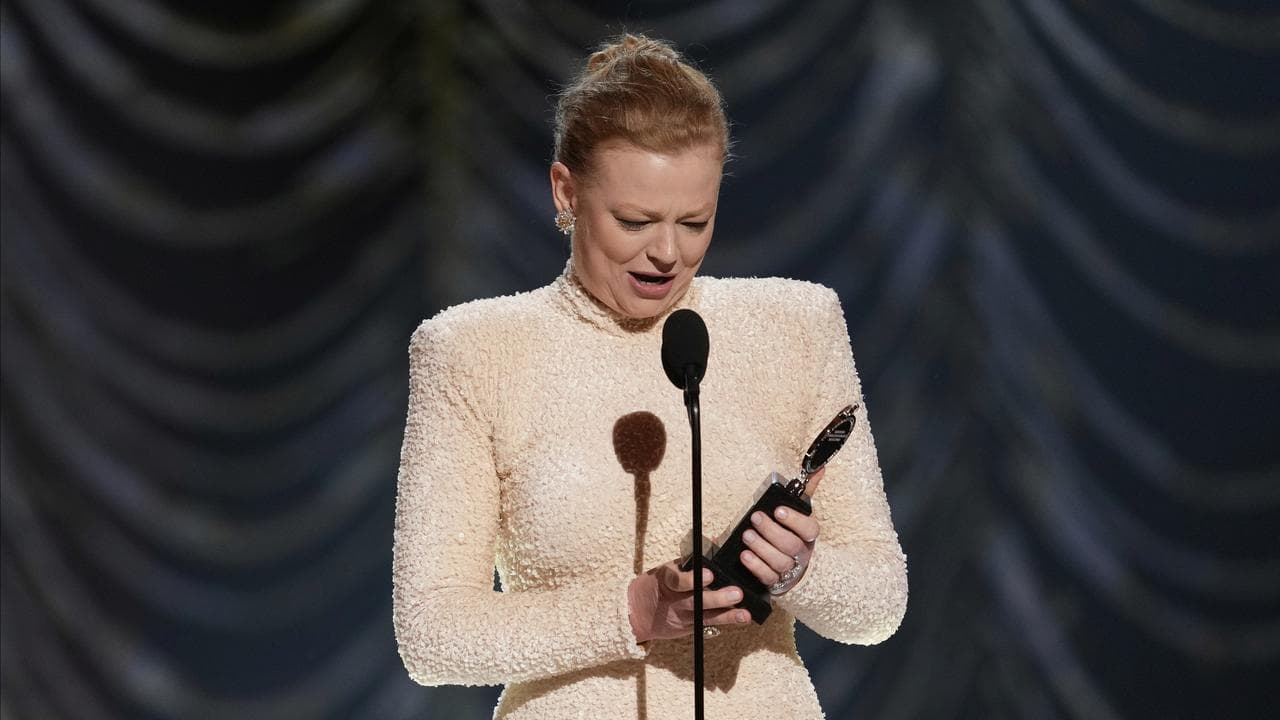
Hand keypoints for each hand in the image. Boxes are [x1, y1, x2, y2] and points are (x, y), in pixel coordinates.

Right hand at [627, 561, 751, 642]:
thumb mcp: (669, 568)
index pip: (676, 580)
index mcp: (666, 581)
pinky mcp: (689, 628)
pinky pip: (709, 625)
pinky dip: (726, 621)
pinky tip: (742, 618)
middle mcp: (674, 600)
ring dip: (727, 615)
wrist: (637, 612)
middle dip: (717, 598)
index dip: (692, 579)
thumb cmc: (659, 584)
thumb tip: (716, 540)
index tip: (710, 574)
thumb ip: (692, 559)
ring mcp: (682, 616)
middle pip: (696, 601)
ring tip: (744, 613)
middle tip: (736, 593)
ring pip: (705, 616)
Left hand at [739, 468, 823, 592]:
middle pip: (791, 545)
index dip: (795, 520)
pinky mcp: (776, 581)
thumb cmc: (793, 534)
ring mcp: (790, 569)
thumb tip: (819, 468)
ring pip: (780, 562)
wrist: (793, 567)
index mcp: (808, 536)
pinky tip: (745, 556)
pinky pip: (768, 577)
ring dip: (762, 547)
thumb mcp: (800, 512)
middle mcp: (802, 553)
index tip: (778, 510)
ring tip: (747, 535)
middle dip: (771, 531)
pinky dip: (756, 566)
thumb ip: (806, 491)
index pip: (809, 529)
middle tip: (755, 518)